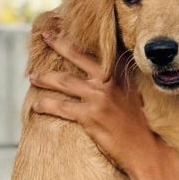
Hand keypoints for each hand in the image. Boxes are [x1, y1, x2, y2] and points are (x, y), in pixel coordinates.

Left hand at [30, 31, 178, 177]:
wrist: (146, 149)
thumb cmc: (140, 125)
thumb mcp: (133, 95)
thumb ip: (118, 82)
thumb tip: (101, 76)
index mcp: (121, 73)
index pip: (97, 50)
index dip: (79, 39)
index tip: (65, 31)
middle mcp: (110, 80)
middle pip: (78, 57)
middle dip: (59, 44)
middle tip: (45, 35)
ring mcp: (99, 97)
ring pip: (64, 81)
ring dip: (45, 78)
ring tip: (32, 77)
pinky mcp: (90, 116)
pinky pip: (61, 107)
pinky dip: (46, 105)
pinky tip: (36, 106)